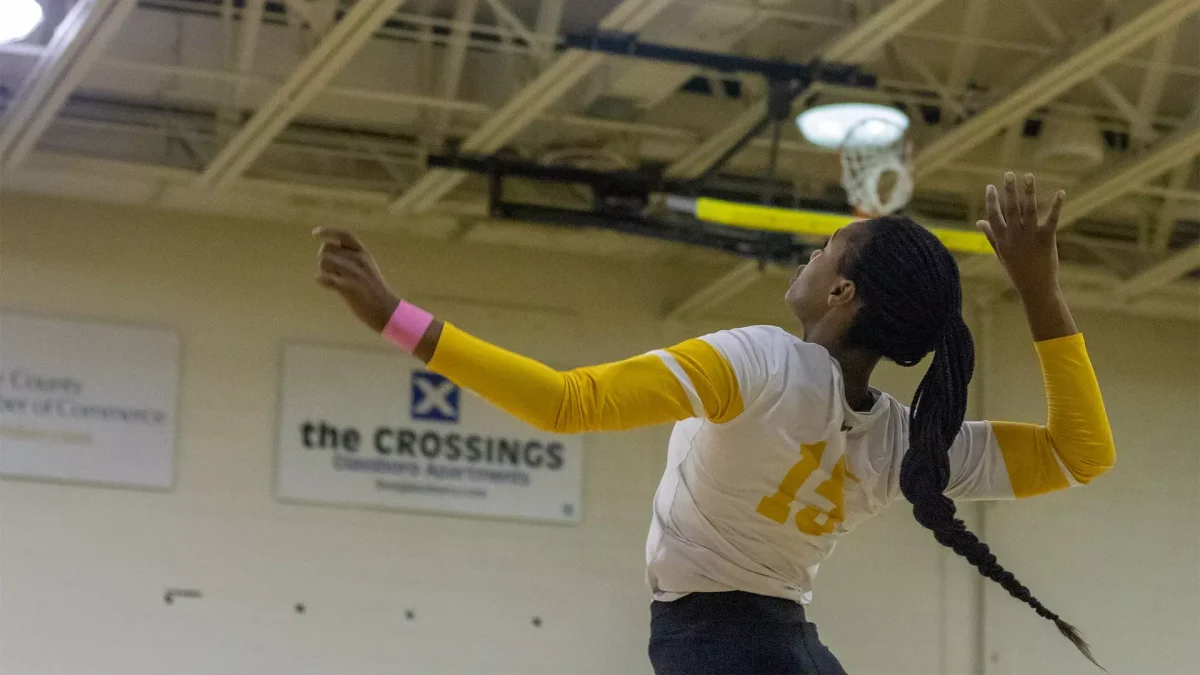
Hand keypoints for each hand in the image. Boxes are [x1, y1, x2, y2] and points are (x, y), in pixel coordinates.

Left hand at [313, 228, 399, 332]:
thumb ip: (350, 257)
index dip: (328, 231)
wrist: (386, 310)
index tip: (314, 233)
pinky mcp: (349, 287)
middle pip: (327, 249)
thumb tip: (326, 250)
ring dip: (322, 270)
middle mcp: (359, 259)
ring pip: (324, 261)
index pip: (344, 234)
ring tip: (331, 280)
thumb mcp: (366, 267)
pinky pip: (325, 278)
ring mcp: (355, 273)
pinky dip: (322, 280)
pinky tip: (326, 284)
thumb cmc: (373, 289)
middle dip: (323, 259)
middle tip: (331, 272)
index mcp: (364, 253)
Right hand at [976, 172, 1064, 299]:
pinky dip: (1056, 205)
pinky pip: (1051, 219)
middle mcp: (1014, 236)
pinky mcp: (1047, 239)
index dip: (992, 201)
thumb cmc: (1017, 270)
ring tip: (1029, 176)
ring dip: (1028, 192)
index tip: (991, 186)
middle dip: (1009, 190)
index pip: (993, 216)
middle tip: (1009, 174)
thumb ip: (991, 235)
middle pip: (1010, 209)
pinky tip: (1060, 192)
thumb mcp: (1001, 253)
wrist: (1035, 288)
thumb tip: (979, 222)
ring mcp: (1030, 237)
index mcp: (1002, 239)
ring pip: (1028, 210)